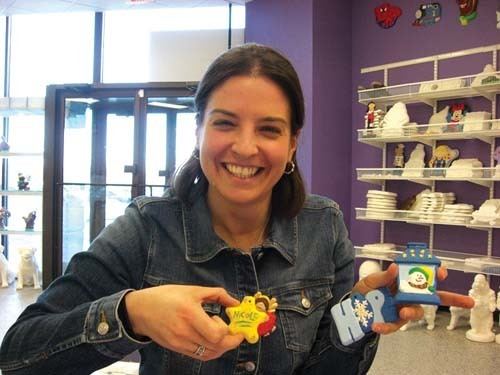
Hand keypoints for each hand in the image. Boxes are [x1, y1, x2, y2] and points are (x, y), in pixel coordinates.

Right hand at [124, 285, 243, 360]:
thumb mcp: (192, 290)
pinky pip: (200, 355)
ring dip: (222, 347)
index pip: (216, 334)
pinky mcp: (177, 349)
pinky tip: (212, 340)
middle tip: (237, 333)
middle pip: (216, 347)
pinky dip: (211, 351)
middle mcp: (185, 332)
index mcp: (190, 314)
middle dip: (232, 341)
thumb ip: (217, 294)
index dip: (228, 330)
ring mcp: (180, 343)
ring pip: (210, 354)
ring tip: (224, 335)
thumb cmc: (166, 296)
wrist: (140, 310)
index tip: (230, 320)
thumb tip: (235, 301)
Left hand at [352, 263, 473, 334]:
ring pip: (417, 312)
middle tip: (469, 301)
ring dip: (412, 311)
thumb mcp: (371, 280)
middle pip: (434, 298)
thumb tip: (396, 267)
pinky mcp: (393, 322)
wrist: (353, 308)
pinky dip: (386, 327)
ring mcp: (403, 310)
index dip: (436, 275)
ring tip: (403, 311)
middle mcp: (408, 297)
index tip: (442, 272)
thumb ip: (383, 276)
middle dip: (452, 298)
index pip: (425, 278)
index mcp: (405, 283)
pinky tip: (377, 325)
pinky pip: (394, 326)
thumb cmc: (366, 291)